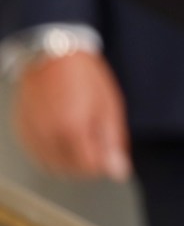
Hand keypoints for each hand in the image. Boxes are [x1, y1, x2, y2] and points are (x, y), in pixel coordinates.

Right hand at [11, 51, 132, 181]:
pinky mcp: (22, 130)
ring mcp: (31, 133)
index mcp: (72, 129)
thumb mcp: (109, 107)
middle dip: (87, 163)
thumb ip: (113, 142)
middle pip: (70, 170)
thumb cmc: (84, 76)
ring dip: (69, 161)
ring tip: (79, 138)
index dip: (103, 164)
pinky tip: (62, 137)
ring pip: (52, 166)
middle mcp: (48, 135)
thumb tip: (119, 171)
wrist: (52, 55)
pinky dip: (51, 154)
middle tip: (96, 144)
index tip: (109, 154)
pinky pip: (37, 154)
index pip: (89, 167)